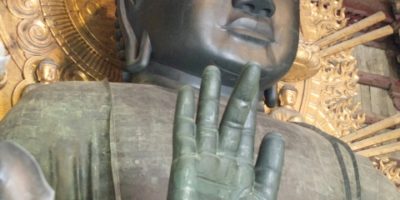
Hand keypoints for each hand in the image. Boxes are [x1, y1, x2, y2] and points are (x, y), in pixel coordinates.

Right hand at [168, 65, 284, 199]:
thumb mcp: (261, 195)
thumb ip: (269, 168)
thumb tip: (275, 136)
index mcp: (242, 166)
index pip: (248, 129)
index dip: (252, 106)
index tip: (258, 84)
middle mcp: (222, 158)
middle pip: (230, 119)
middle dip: (236, 94)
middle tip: (245, 67)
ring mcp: (202, 159)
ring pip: (206, 120)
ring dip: (208, 96)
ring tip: (211, 70)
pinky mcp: (183, 163)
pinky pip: (183, 133)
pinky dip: (184, 113)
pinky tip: (186, 93)